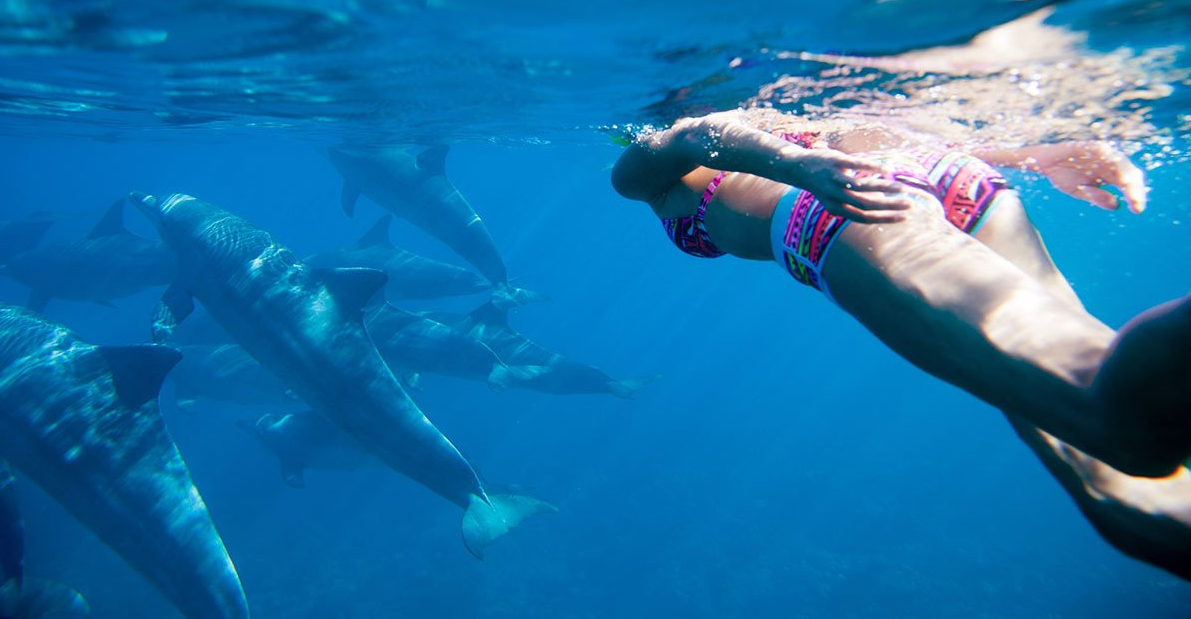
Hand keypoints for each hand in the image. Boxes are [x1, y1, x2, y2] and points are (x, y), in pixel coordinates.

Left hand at [783, 148, 915, 223]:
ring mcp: (834, 179)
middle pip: (866, 205)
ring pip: (862, 187)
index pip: (864, 218)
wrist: (797, 168)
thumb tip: (881, 201)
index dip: (884, 219)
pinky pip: (857, 165)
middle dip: (890, 206)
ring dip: (884, 188)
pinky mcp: (835, 162)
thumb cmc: (824, 185)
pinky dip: (873, 168)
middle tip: (909, 204)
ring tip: (902, 188)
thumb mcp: (836, 197)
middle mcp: (835, 196)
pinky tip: (887, 169)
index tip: (904, 217)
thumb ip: (856, 201)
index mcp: (836, 208)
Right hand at [1029, 142, 1147, 213]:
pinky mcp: (1093, 146)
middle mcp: (1111, 162)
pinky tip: (1118, 177)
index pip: (1128, 184)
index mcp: (1111, 174)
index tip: (1137, 210)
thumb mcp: (1081, 191)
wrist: (1045, 163)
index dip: (1135, 196)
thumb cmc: (1063, 175)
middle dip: (1135, 189)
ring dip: (1127, 177)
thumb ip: (1097, 196)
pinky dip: (1113, 164)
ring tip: (1130, 191)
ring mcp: (1103, 153)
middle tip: (1137, 204)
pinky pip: (1106, 154)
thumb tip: (1117, 205)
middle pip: (1130, 173)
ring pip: (1122, 164)